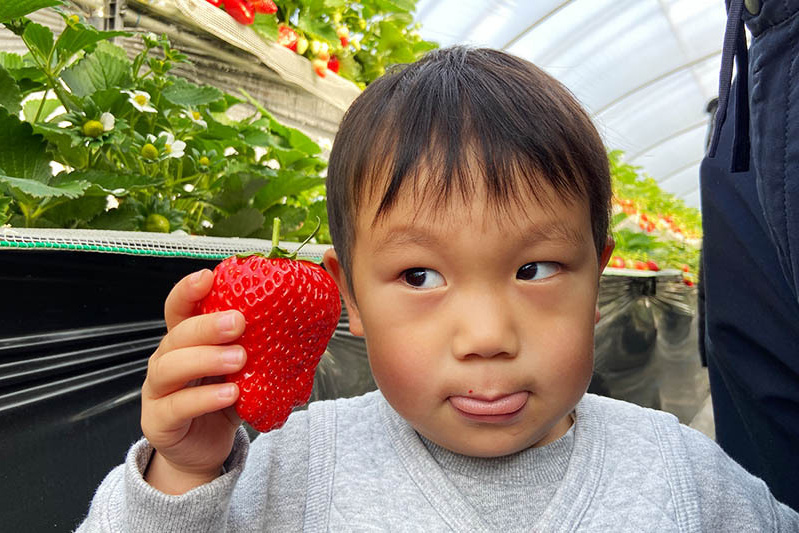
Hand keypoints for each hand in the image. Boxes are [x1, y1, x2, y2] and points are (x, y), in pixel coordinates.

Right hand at [140, 269, 246, 493]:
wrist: (205, 449)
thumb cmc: (224, 400)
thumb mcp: (243, 370)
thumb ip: (258, 348)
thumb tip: (301, 323)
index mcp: (185, 341)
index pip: (179, 308)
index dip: (188, 291)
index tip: (209, 276)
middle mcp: (166, 360)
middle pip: (177, 334)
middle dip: (207, 325)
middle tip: (238, 321)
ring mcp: (158, 390)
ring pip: (171, 367)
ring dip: (207, 358)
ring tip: (240, 359)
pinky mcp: (158, 421)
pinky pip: (178, 405)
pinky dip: (204, 398)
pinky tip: (231, 393)